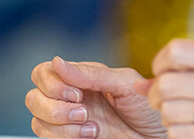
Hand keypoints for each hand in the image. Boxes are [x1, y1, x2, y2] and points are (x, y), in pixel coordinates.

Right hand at [27, 56, 168, 138]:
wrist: (159, 135)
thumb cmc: (149, 107)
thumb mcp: (125, 84)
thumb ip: (91, 74)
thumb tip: (58, 61)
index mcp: (82, 78)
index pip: (44, 72)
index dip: (53, 83)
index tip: (78, 94)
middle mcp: (71, 96)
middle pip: (34, 96)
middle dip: (54, 106)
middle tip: (83, 111)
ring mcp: (69, 119)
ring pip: (37, 119)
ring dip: (60, 124)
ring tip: (91, 126)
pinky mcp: (70, 137)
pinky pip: (47, 137)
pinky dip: (64, 136)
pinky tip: (90, 134)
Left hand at [142, 38, 193, 138]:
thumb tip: (139, 85)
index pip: (177, 51)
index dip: (160, 62)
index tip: (163, 72)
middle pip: (167, 84)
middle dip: (155, 94)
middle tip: (160, 98)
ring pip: (169, 112)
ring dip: (167, 116)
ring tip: (180, 115)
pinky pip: (179, 134)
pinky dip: (178, 132)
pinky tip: (191, 128)